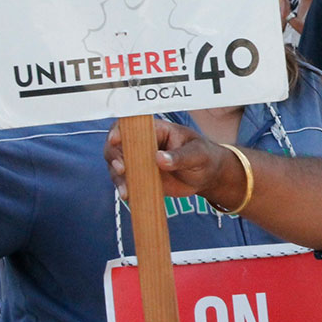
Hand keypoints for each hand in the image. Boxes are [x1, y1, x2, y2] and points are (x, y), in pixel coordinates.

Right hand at [105, 119, 238, 202]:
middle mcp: (143, 144)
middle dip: (114, 156)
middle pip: (117, 146)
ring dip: (118, 177)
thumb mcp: (198, 154)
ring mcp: (139, 161)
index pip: (133, 125)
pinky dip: (124, 189)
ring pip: (117, 166)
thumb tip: (159, 158)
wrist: (207, 176)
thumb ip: (180, 156)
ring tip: (125, 191)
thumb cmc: (204, 157)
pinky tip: (128, 196)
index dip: (120, 130)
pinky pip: (126, 182)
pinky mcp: (140, 178)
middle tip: (121, 169)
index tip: (115, 140)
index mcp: (157, 130)